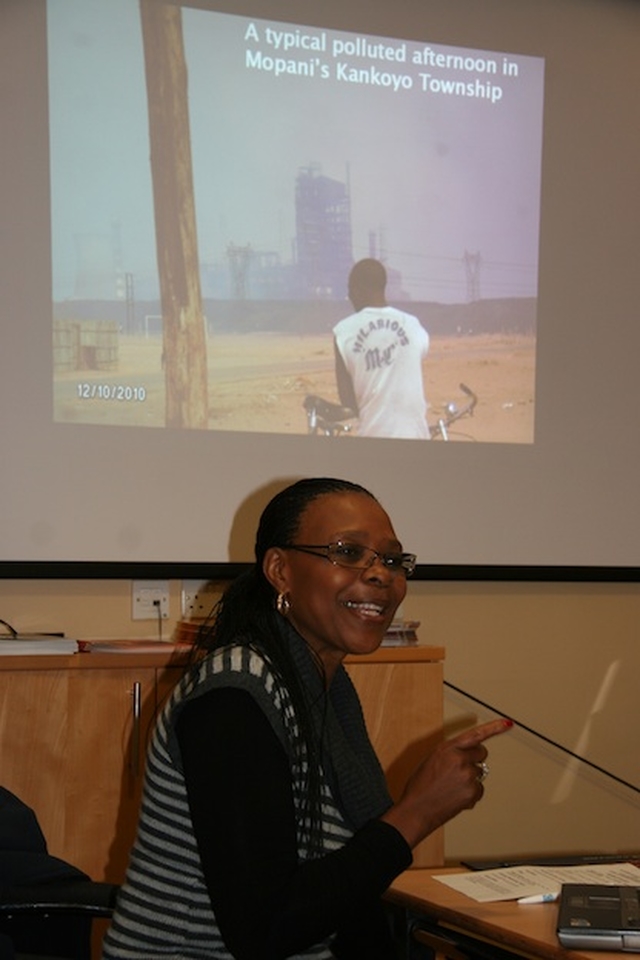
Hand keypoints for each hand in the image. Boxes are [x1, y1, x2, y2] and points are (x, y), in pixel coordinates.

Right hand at [380, 718, 511, 848]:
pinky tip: (456, 796)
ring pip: (479, 773)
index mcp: (448, 748)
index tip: (507, 723)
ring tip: (451, 786)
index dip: (493, 728)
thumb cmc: (421, 785)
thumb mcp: (432, 759)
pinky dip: (471, 793)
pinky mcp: (473, 792)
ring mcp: (467, 776)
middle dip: (474, 759)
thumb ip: (451, 753)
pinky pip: (479, 789)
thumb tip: (468, 755)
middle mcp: (459, 759)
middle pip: (481, 754)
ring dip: (470, 778)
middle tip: (459, 770)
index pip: (475, 735)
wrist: (417, 808)